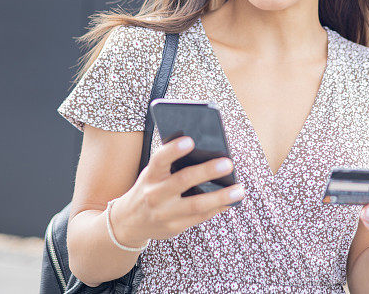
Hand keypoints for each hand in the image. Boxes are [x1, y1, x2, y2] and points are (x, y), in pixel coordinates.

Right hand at [109, 136, 244, 246]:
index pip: (159, 160)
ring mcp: (164, 213)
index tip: (190, 140)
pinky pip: (199, 218)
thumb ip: (171, 166)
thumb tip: (207, 155)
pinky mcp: (173, 228)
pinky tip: (231, 202)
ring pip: (196, 205)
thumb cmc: (149, 188)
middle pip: (183, 181)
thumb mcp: (152, 174)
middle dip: (207, 171)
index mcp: (150, 176)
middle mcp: (155, 195)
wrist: (128, 222)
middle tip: (228, 163)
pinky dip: (217, 208)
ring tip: (240, 190)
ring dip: (220, 197)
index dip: (174, 150)